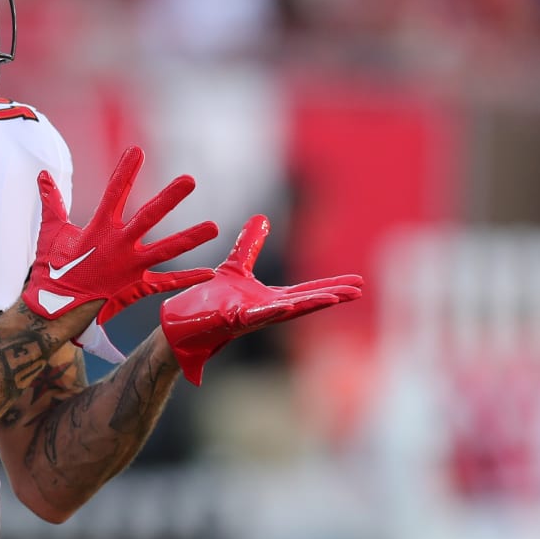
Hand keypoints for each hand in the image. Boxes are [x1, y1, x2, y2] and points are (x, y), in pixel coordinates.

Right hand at [22, 147, 218, 320]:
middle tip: (190, 180)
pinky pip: (166, 282)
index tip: (137, 151)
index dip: (125, 171)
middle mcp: (119, 244)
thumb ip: (51, 202)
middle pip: (149, 216)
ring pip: (166, 249)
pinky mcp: (137, 286)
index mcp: (99, 228)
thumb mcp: (51, 232)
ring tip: (214, 227)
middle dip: (170, 197)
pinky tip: (209, 272)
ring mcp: (130, 266)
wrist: (56, 309)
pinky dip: (187, 278)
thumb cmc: (52, 269)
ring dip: (191, 237)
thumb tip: (43, 175)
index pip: (114, 192)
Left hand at [160, 215, 363, 383]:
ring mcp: (251, 318)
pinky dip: (272, 311)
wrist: (181, 321)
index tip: (357, 284)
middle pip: (305, 302)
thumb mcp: (235, 266)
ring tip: (336, 298)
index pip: (306, 292)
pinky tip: (288, 306)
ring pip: (286, 311)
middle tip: (358, 290)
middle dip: (332, 296)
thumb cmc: (208, 300)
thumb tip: (262, 217)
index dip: (332, 287)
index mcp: (269, 300)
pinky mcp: (232, 320)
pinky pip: (255, 316)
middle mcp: (266, 311)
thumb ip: (250, 246)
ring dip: (310, 305)